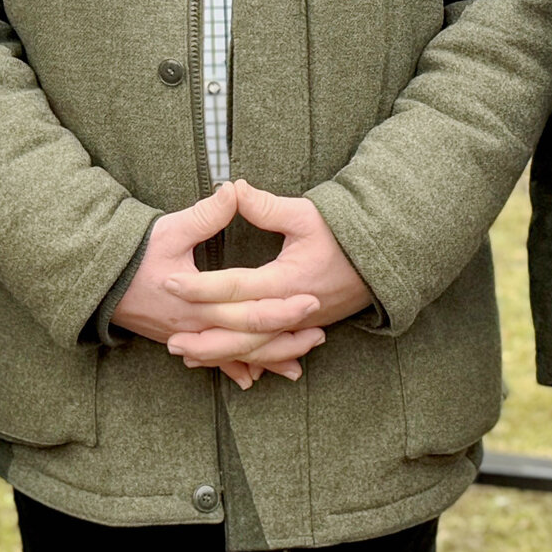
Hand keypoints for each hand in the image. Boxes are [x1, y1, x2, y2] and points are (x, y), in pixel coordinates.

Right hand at [112, 184, 322, 388]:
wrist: (98, 282)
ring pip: (234, 356)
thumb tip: (234, 190)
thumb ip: (207, 215)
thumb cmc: (135, 254)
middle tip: (321, 332)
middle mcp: (197, 326)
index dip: (284, 308)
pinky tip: (254, 379)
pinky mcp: (181, 339)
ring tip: (299, 364)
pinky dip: (235, 369)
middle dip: (287, 339)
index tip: (313, 300)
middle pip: (250, 341)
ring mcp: (188, 337)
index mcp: (200, 301)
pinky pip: (213, 360)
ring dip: (267, 360)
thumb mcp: (171, 229)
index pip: (251, 310)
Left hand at [160, 182, 373, 375]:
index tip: (170, 282)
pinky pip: (267, 351)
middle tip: (168, 339)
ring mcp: (298, 324)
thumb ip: (267, 207)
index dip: (200, 285)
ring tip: (183, 356)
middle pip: (240, 330)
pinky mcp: (302, 329)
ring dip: (217, 354)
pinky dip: (241, 359)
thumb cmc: (343, 234)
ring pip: (253, 348)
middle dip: (203, 336)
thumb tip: (233, 188)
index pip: (236, 286)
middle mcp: (291, 308)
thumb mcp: (307, 215)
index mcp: (287, 279)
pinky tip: (218, 363)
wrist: (383, 259)